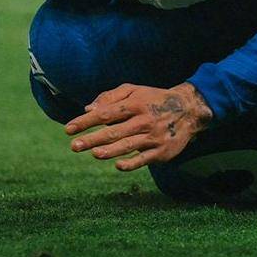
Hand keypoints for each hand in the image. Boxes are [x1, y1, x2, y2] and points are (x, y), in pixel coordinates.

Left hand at [65, 82, 211, 170]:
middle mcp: (144, 120)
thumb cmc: (154, 99)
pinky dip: (131, 163)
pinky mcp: (162, 151)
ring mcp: (153, 136)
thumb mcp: (135, 90)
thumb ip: (111, 97)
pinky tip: (118, 165)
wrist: (188, 109)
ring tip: (93, 153)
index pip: (106, 113)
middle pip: (114, 131)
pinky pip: (144, 159)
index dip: (86, 121)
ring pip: (128, 145)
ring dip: (110, 150)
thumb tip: (88, 109)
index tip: (68, 128)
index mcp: (135, 104)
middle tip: (73, 145)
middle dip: (92, 138)